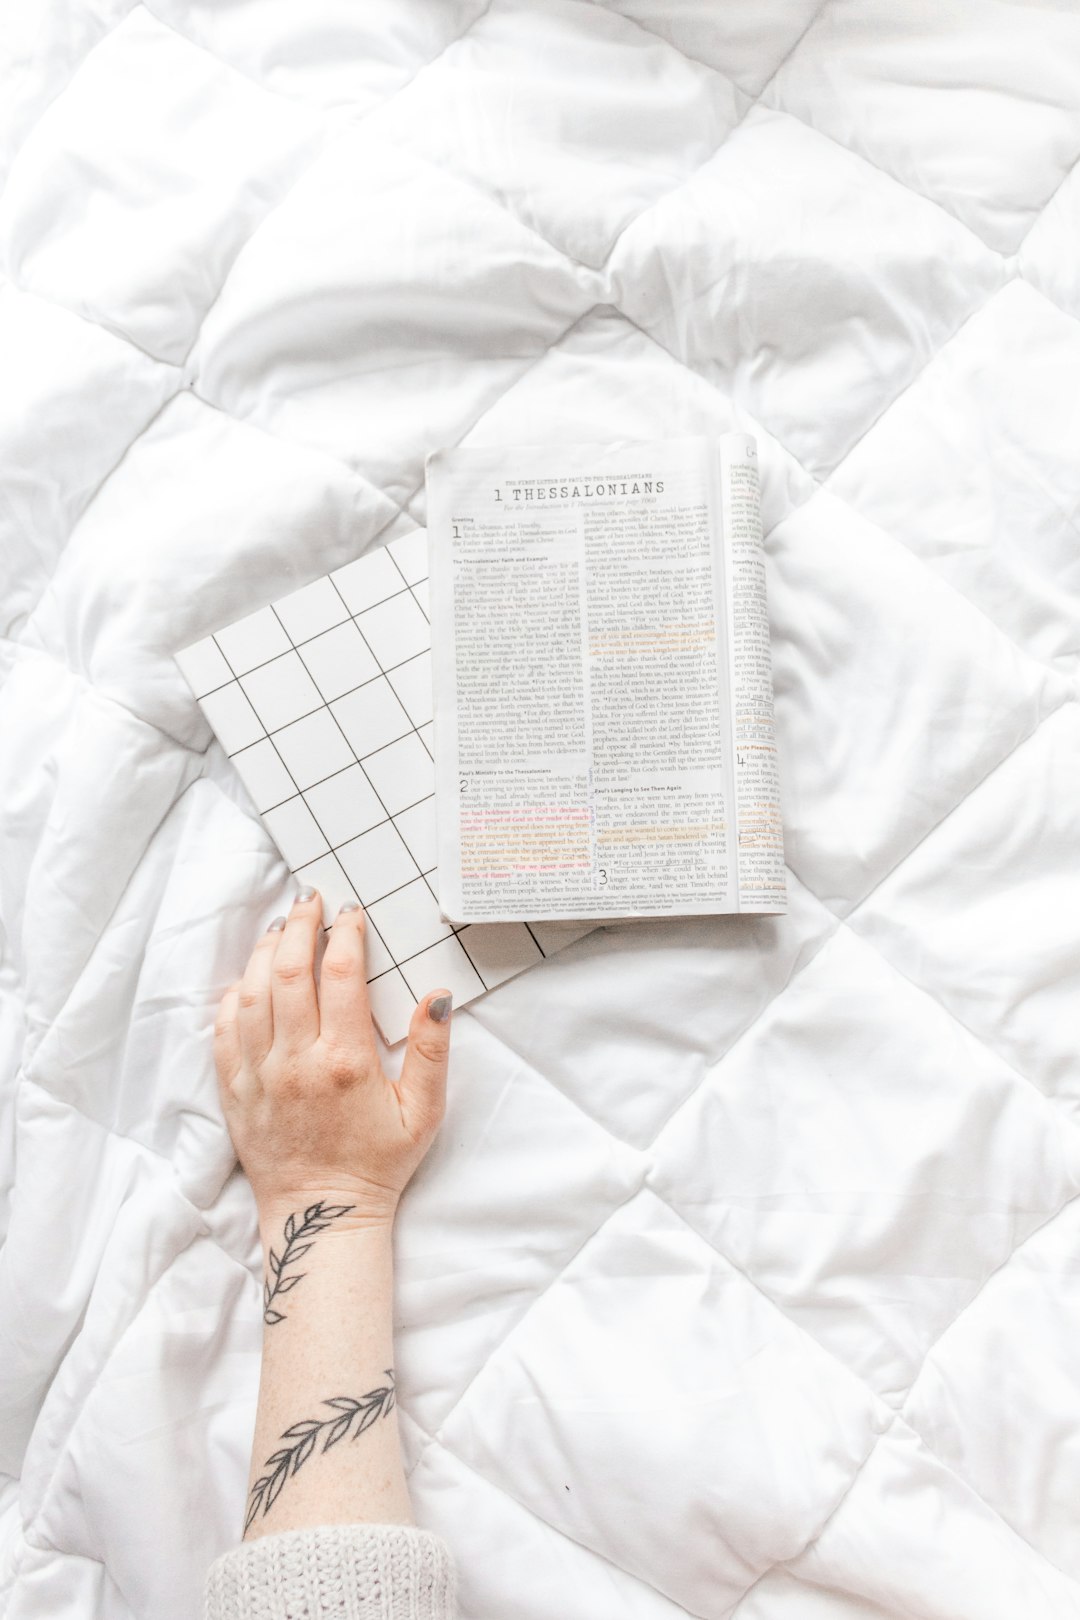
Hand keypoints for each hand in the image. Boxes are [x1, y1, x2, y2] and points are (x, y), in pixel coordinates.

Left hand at [213, 888, 451, 1232]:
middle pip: (288, 972)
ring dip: (264, 953)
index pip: (341, 976)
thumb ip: (433, 1051)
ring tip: (279, 929)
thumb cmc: (378, 1165)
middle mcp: (296, 1061)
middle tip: (309, 900)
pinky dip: (234, 995)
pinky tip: (249, 978)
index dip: (346, 935)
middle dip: (298, 927)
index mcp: (345, 1061)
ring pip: (251, 993)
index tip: (351, 913)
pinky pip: (224, 1030)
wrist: (321, 1217)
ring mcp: (259, 1075)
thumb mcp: (424, 1112)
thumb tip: (438, 996)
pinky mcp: (235, 1091)